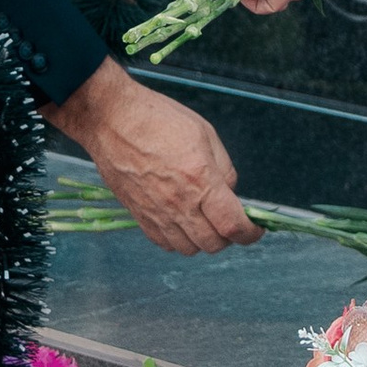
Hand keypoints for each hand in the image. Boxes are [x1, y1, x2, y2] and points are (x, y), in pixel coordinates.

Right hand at [45, 60, 258, 254]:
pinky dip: (178, 239)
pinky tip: (180, 221)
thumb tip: (230, 192)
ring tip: (203, 220)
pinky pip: (164, 243)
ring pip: (188, 249)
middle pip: (213, 244)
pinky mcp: (138, 215)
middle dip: (228, 237)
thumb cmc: (157, 118)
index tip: (255, 229)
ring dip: (202, 240)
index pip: (233, 225)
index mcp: (201, 180)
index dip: (250, 233)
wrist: (111, 119)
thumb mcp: (204, 132)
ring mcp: (156, 213)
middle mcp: (179, 204)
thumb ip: (224, 167)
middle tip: (229, 220)